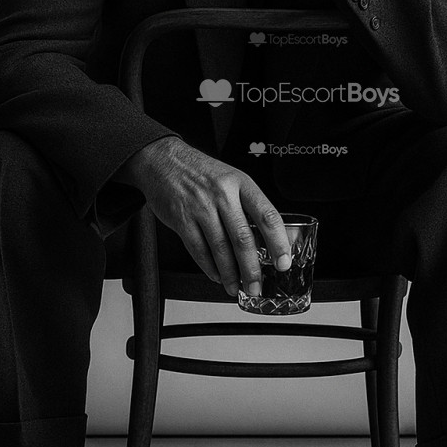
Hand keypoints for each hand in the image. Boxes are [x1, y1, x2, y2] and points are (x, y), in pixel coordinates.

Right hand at [118, 137, 291, 297]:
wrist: (163, 160)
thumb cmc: (201, 172)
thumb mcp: (232, 179)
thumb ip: (249, 206)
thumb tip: (269, 238)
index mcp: (241, 184)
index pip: (267, 215)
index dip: (278, 242)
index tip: (283, 261)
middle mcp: (222, 194)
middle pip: (243, 238)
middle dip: (252, 268)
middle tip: (257, 286)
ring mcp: (200, 206)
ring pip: (220, 248)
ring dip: (230, 273)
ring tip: (236, 286)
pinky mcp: (181, 218)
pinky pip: (198, 249)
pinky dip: (208, 267)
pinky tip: (216, 274)